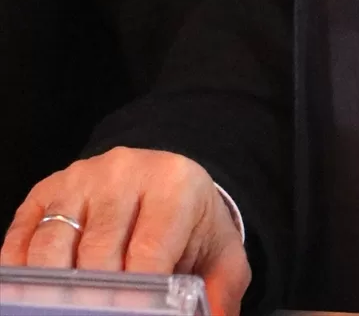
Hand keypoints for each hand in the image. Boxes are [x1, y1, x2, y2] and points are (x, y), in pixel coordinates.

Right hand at [1, 148, 250, 315]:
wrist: (165, 180)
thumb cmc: (190, 223)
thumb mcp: (220, 252)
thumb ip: (223, 291)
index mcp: (174, 184)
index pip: (149, 252)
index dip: (136, 299)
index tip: (132, 315)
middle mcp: (125, 172)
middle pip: (97, 253)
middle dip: (97, 299)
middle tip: (101, 314)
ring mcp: (80, 178)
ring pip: (52, 247)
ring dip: (54, 291)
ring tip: (70, 310)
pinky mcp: (46, 191)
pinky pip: (21, 240)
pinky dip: (22, 275)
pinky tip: (37, 297)